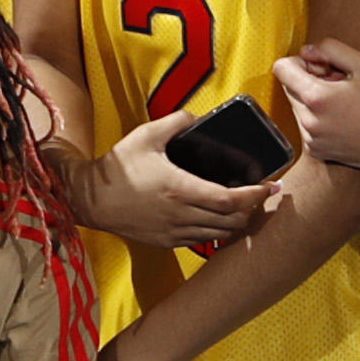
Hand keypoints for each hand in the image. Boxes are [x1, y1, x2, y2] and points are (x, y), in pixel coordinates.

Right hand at [77, 108, 272, 247]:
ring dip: (236, 221)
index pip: (230, 200)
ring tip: (243, 206)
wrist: (90, 199)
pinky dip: (216, 231)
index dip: (255, 195)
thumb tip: (198, 118)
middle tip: (261, 194)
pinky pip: (202, 241)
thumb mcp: (145, 136)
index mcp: (179, 189)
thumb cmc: (117, 168)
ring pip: (219, 234)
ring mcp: (173, 232)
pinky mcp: (166, 242)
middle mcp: (180, 214)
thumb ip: (176, 122)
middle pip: (231, 220)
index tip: (269, 186)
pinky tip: (218, 218)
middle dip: (252, 208)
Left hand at [270, 37, 359, 173]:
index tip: (321, 66)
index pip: (282, 69)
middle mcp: (308, 122)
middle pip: (288, 88)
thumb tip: (306, 51)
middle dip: (307, 80)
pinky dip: (317, 118)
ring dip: (312, 100)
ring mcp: (311, 139)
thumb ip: (330, 49)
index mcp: (316, 98)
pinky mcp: (316, 151)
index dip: (300, 61)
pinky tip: (343, 118)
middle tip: (338, 84)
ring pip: (296, 107)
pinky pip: (305, 126)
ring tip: (343, 103)